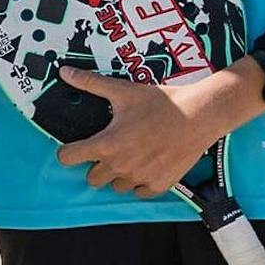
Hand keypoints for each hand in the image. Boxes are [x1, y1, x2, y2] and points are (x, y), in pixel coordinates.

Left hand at [51, 64, 259, 197]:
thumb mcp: (123, 91)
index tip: (76, 147)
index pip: (68, 158)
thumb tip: (65, 72)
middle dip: (97, 165)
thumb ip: (91, 83)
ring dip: (119, 175)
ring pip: (116, 186)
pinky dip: (140, 182)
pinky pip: (139, 192)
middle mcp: (119, 166)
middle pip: (91, 178)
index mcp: (106, 145)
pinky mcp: (158, 185)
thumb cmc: (162, 103)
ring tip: (132, 155)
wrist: (198, 115)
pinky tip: (148, 164)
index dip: (69, 151)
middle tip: (111, 150)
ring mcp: (139, 178)